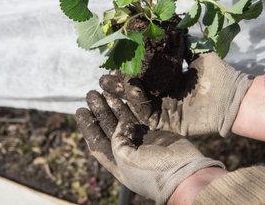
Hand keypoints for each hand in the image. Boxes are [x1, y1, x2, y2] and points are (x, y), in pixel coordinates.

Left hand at [75, 91, 224, 204]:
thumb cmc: (152, 172)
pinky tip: (122, 95)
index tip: (80, 110)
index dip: (88, 127)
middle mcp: (128, 152)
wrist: (184, 173)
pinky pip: (139, 116)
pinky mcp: (156, 132)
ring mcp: (142, 142)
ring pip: (123, 120)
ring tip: (103, 90)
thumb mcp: (126, 159)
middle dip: (99, 111)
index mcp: (118, 164)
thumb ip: (117, 140)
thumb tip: (120, 124)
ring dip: (113, 105)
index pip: (97, 143)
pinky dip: (130, 106)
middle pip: (108, 128)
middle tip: (91, 94)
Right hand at [100, 52, 253, 136]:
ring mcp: (164, 110)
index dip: (129, 67)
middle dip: (118, 83)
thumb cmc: (220, 74)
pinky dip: (137, 103)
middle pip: (135, 90)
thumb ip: (182, 42)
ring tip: (110, 82)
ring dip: (123, 93)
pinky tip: (132, 88)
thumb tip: (167, 24)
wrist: (234, 97)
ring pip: (136, 103)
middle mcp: (163, 95)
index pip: (143, 74)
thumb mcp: (198, 51)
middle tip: (104, 75)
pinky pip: (147, 115)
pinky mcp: (168, 123)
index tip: (115, 58)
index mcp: (169, 80)